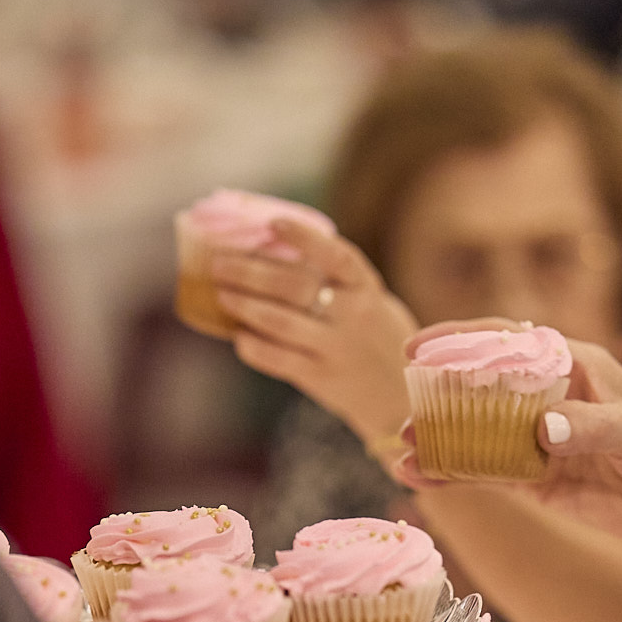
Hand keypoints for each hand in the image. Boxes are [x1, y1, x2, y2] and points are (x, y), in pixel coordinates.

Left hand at [210, 220, 418, 443]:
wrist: (401, 398)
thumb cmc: (377, 338)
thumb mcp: (372, 302)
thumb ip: (337, 280)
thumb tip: (274, 249)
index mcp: (367, 289)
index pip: (337, 255)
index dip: (305, 237)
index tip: (273, 223)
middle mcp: (354, 316)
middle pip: (295, 286)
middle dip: (251, 272)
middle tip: (220, 263)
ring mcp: (337, 348)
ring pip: (281, 322)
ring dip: (245, 305)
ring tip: (222, 292)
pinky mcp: (321, 378)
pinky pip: (278, 360)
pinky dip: (253, 346)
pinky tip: (237, 336)